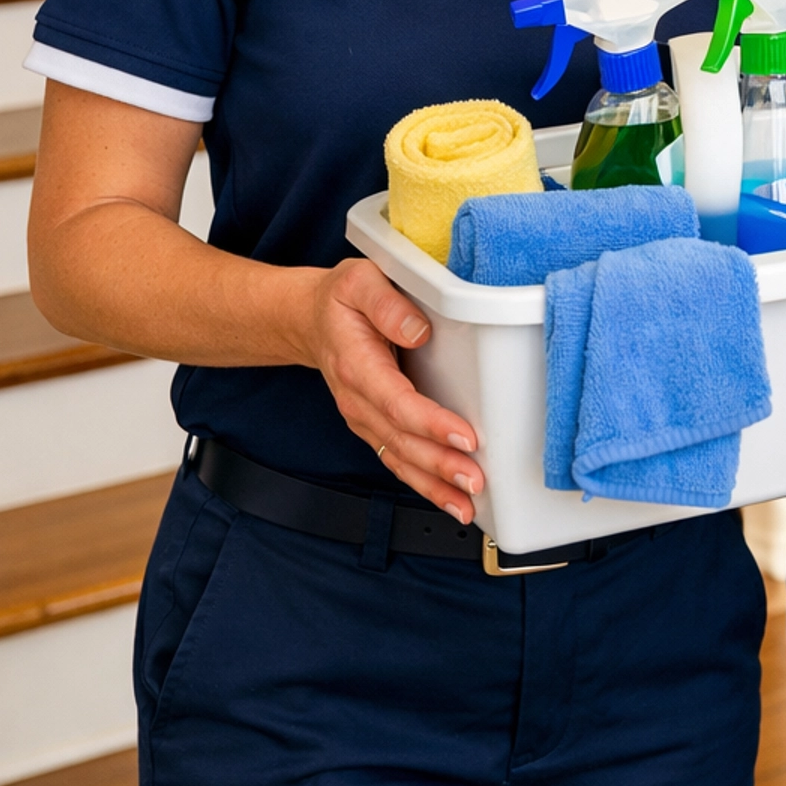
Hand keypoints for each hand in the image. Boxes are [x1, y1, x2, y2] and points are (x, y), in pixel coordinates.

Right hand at [297, 259, 483, 521]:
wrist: (310, 320)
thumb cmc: (341, 300)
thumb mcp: (359, 281)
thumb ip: (387, 303)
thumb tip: (418, 330)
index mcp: (356, 365)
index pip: (396, 401)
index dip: (430, 423)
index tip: (464, 436)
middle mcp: (358, 400)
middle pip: (401, 440)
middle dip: (439, 464)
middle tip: (475, 480)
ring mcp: (364, 418)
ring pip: (399, 458)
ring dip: (433, 484)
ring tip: (468, 504)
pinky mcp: (374, 426)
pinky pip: (398, 459)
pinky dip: (424, 483)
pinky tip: (450, 499)